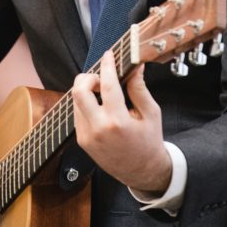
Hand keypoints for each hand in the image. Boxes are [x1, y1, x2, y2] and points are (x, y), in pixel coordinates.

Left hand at [72, 50, 171, 193]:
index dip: (107, 65)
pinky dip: (86, 104)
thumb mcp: (151, 113)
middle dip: (88, 77)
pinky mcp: (82, 141)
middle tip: (101, 77)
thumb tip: (135, 67)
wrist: (142, 171)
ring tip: (102, 91)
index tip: (109, 54)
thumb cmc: (149, 142)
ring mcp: (87, 136)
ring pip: (75, 101)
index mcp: (118, 122)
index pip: (107, 85)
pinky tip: (100, 105)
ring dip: (86, 90)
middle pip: (79, 91)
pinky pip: (77, 114)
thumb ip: (139, 88)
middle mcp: (98, 129)